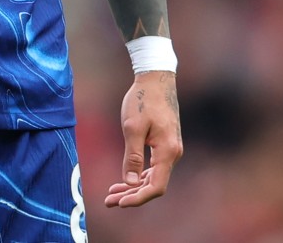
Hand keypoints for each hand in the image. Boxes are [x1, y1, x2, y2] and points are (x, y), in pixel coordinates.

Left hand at [105, 70, 182, 207]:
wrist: (156, 78)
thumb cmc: (142, 100)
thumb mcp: (132, 128)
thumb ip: (132, 157)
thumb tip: (131, 184)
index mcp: (167, 151)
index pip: (156, 187)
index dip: (138, 198)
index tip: (119, 203)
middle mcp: (174, 153)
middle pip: (154, 185)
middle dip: (131, 195)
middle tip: (108, 201)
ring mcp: (171, 149)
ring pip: (154, 177)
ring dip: (134, 187)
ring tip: (112, 193)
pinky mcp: (166, 144)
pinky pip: (155, 167)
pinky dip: (140, 175)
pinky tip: (126, 179)